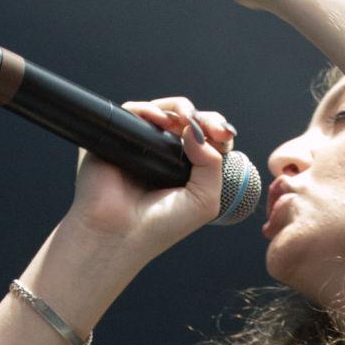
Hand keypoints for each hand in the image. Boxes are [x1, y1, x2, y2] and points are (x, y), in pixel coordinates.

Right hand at [69, 97, 236, 253]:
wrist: (119, 234)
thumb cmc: (159, 226)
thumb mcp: (204, 201)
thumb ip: (212, 164)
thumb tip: (196, 129)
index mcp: (186, 170)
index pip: (208, 140)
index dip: (218, 133)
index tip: (225, 137)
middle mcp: (164, 155)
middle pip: (189, 121)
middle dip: (205, 119)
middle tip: (213, 128)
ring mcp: (141, 145)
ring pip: (164, 112)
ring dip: (180, 110)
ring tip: (187, 121)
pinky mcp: (118, 137)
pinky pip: (134, 111)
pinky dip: (150, 110)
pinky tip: (161, 121)